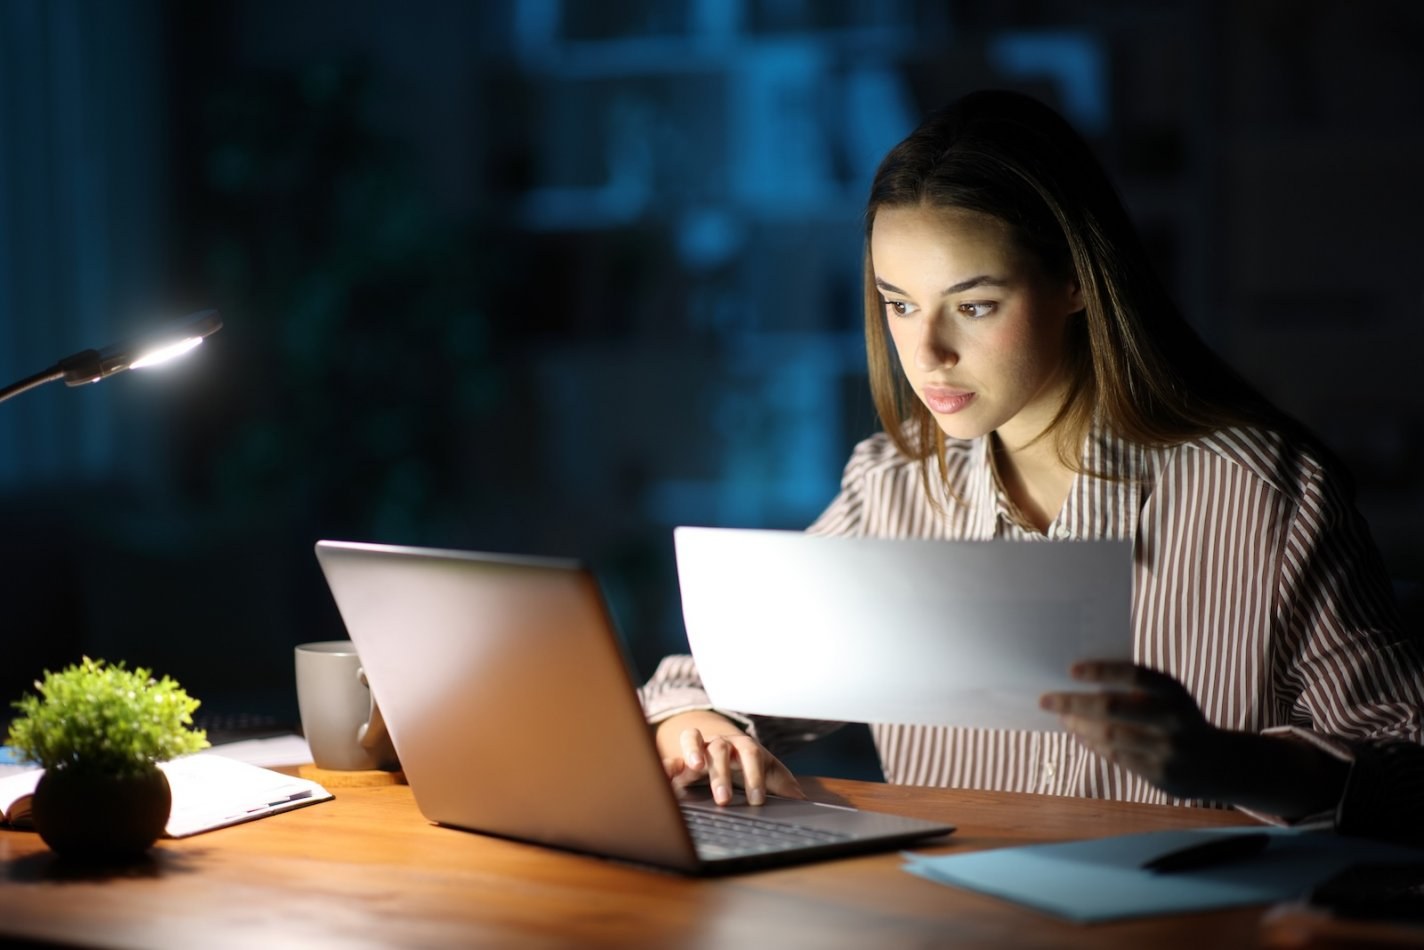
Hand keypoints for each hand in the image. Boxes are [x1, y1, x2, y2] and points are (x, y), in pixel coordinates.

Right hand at [654, 711, 805, 805]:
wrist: (723, 747)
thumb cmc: (747, 763)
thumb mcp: (767, 771)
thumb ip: (783, 785)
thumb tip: (802, 801)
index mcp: (745, 747)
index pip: (752, 755)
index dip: (754, 776)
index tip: (757, 800)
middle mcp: (721, 743)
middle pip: (721, 750)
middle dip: (722, 774)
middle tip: (724, 799)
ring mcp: (698, 747)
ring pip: (693, 739)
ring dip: (692, 751)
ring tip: (693, 769)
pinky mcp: (679, 758)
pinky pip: (670, 755)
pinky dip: (665, 763)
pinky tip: (663, 775)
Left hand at [1038, 660, 1224, 799]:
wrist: (1219, 763)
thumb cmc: (1179, 719)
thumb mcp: (1169, 697)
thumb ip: (1135, 689)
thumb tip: (1079, 683)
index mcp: (1174, 692)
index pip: (1134, 674)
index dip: (1102, 670)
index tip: (1070, 670)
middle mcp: (1173, 719)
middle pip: (1112, 708)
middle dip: (1073, 703)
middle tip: (1046, 700)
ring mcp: (1168, 750)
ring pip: (1109, 736)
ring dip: (1078, 726)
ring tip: (1062, 718)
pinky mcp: (1160, 776)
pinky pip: (1116, 757)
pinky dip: (1093, 745)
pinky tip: (1080, 735)